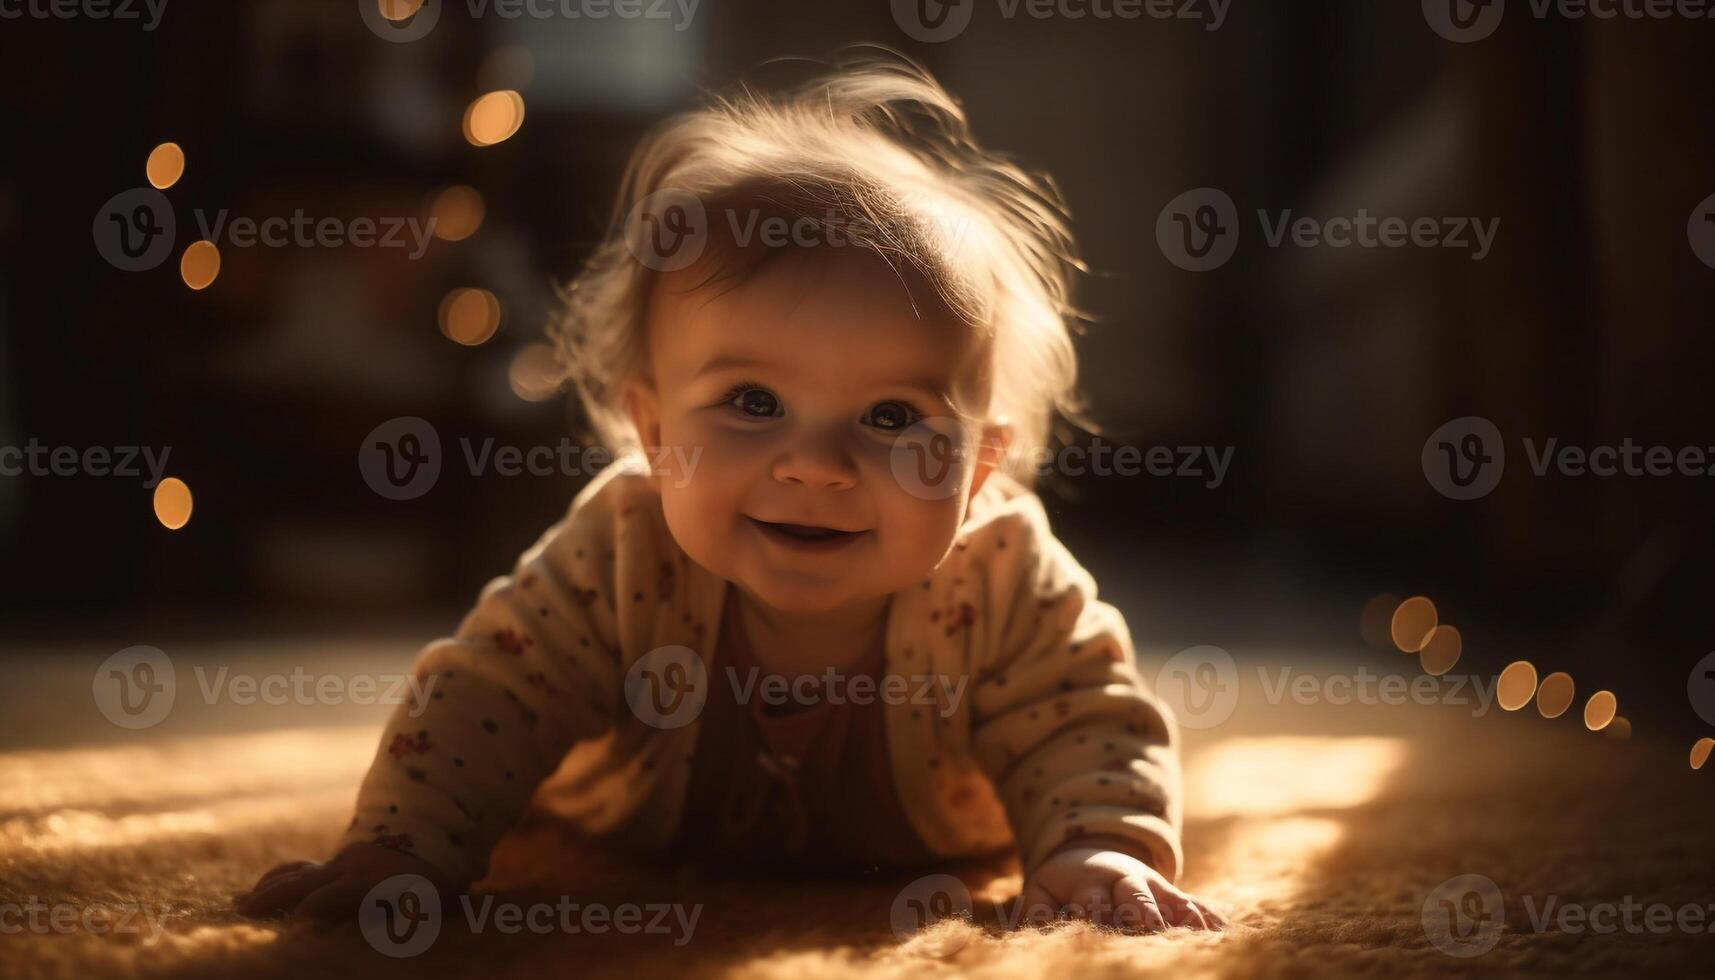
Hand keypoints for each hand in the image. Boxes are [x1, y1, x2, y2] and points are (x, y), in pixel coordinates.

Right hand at [235, 842, 456, 920]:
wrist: (429, 849)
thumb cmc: (430, 888)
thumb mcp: (429, 903)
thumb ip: (412, 916)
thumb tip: (412, 922)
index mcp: (371, 881)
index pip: (341, 890)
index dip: (322, 901)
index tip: (300, 915)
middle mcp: (349, 869)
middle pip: (307, 881)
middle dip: (278, 895)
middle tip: (246, 910)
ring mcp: (338, 864)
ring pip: (298, 873)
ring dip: (270, 888)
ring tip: (242, 904)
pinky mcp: (332, 865)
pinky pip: (300, 869)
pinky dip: (277, 879)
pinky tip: (255, 891)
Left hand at [1018, 835, 1226, 933]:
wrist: (1093, 852)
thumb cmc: (1064, 885)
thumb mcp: (1043, 890)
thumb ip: (1035, 910)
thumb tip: (1024, 932)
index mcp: (1088, 883)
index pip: (1091, 901)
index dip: (1094, 915)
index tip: (1096, 931)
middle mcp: (1124, 881)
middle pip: (1135, 895)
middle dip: (1142, 912)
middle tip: (1150, 929)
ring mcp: (1152, 886)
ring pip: (1170, 899)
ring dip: (1184, 917)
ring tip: (1202, 936)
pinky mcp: (1172, 894)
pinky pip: (1195, 904)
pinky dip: (1209, 917)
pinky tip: (1225, 931)